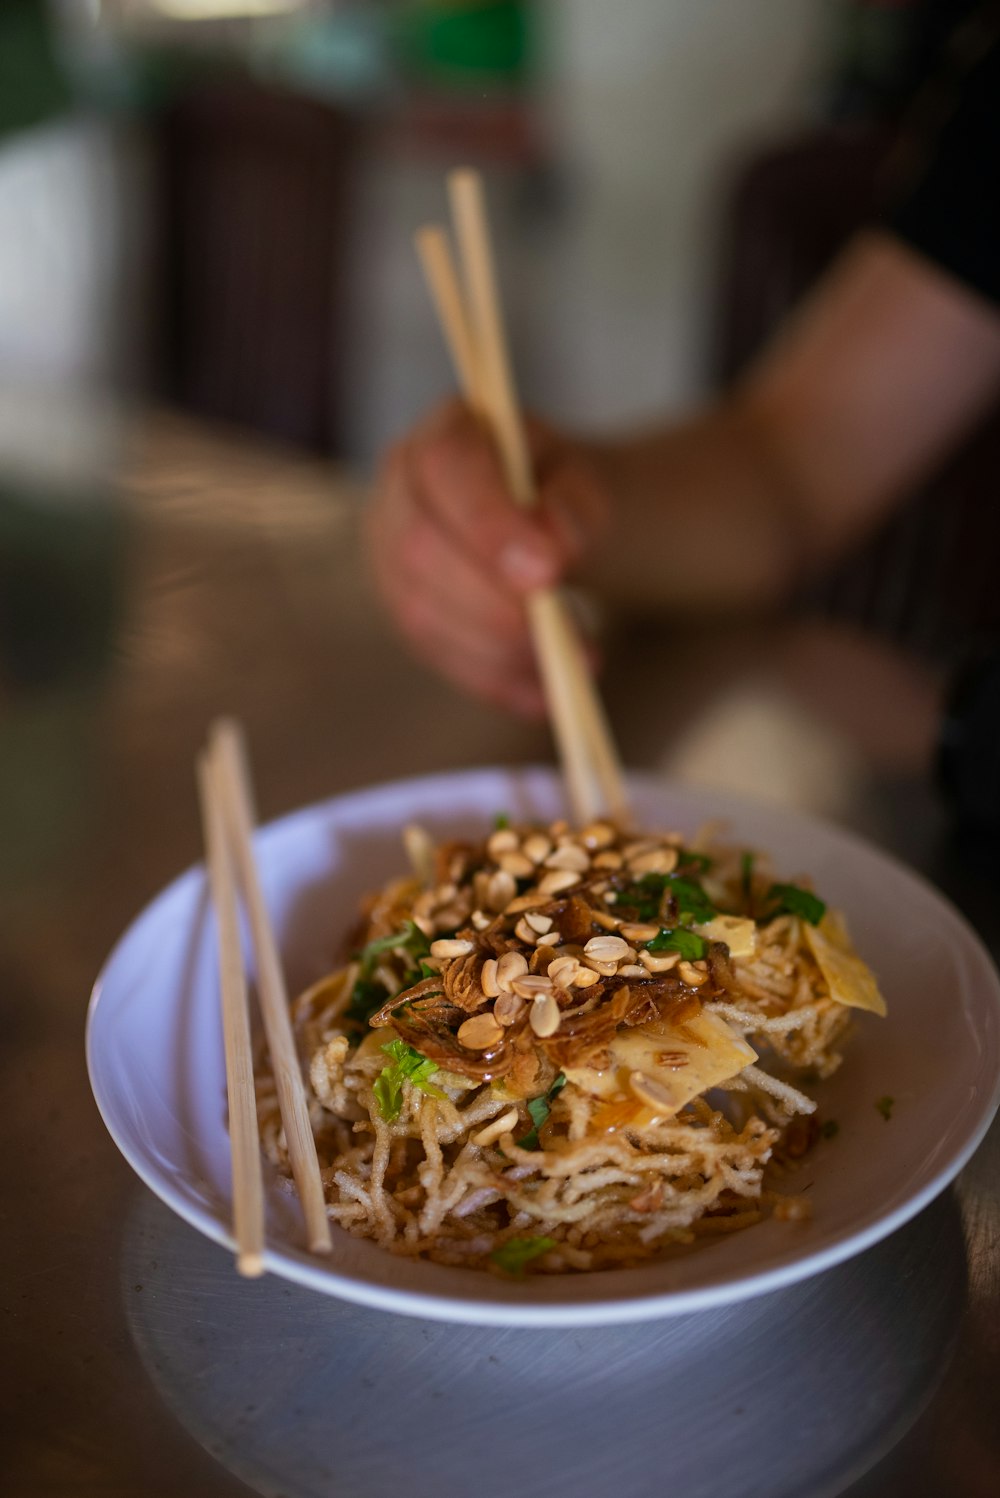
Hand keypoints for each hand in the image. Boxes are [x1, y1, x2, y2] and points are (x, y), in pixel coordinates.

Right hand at [366, 401, 609, 715]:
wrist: (554, 525)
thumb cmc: (564, 494)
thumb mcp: (589, 485)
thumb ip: (576, 505)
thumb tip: (554, 542)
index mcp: (444, 434)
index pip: (444, 467)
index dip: (488, 523)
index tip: (548, 572)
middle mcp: (397, 491)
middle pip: (419, 549)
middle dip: (493, 604)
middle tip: (567, 636)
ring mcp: (388, 558)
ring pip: (422, 614)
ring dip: (502, 651)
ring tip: (577, 662)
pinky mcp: (404, 613)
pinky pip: (439, 657)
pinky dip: (497, 681)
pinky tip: (547, 692)